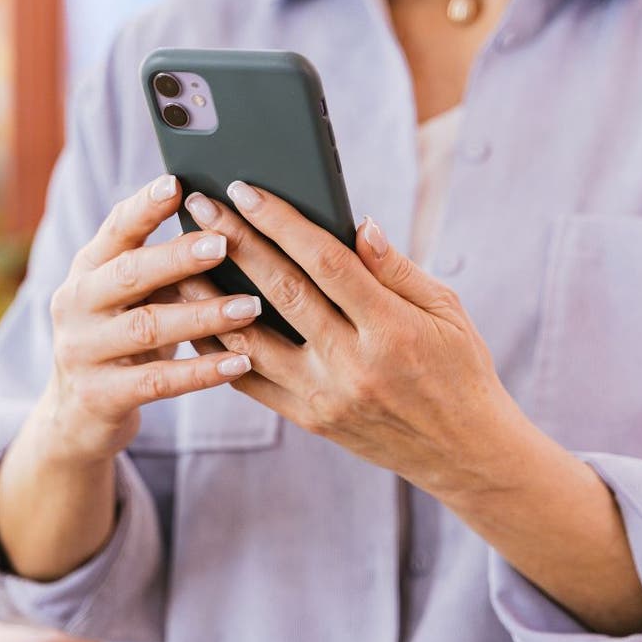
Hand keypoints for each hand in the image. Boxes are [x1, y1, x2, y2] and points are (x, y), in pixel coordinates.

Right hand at [38, 175, 262, 464]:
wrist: (77, 415)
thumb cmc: (124, 340)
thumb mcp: (134, 298)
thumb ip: (167, 266)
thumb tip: (231, 226)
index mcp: (87, 270)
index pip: (115, 230)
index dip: (144, 207)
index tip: (178, 183)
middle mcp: (75, 304)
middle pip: (129, 273)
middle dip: (177, 256)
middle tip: (224, 243)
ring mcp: (82, 351)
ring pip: (147, 327)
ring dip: (203, 316)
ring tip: (251, 306)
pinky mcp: (99, 396)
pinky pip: (157, 382)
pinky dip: (201, 371)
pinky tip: (239, 363)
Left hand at [177, 183, 525, 494]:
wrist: (463, 451)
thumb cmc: (460, 369)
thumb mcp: (447, 310)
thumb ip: (397, 269)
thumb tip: (357, 225)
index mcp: (392, 328)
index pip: (326, 261)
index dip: (281, 222)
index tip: (245, 189)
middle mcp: (353, 364)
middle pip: (281, 291)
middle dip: (235, 242)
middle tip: (199, 206)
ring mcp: (326, 396)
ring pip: (251, 339)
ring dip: (209, 296)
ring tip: (178, 260)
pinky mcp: (310, 420)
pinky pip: (251, 380)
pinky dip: (219, 348)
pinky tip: (196, 318)